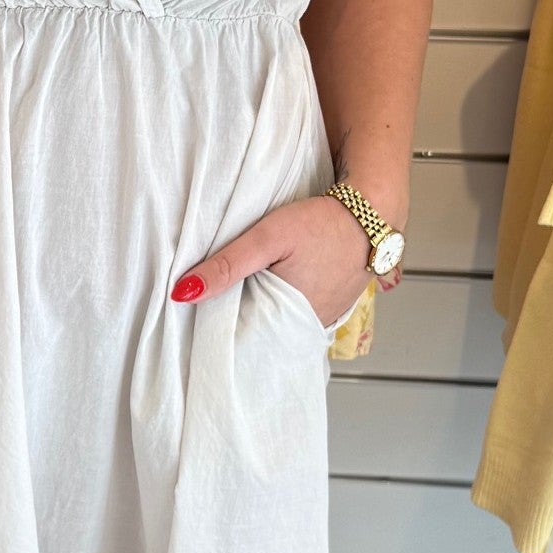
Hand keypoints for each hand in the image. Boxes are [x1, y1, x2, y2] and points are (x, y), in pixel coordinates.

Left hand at [171, 191, 379, 324]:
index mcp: (289, 321)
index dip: (221, 330)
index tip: (199, 322)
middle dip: (240, 321)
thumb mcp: (267, 237)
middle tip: (214, 307)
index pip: (243, 339)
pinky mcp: (332, 307)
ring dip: (262, 312)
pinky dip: (283, 305)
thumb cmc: (322, 222)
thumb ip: (226, 265)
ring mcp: (324, 319)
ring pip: (280, 323)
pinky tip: (272, 290)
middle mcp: (309, 328)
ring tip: (242, 296)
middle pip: (261, 332)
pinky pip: (298, 314)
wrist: (371, 213)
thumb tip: (182, 293)